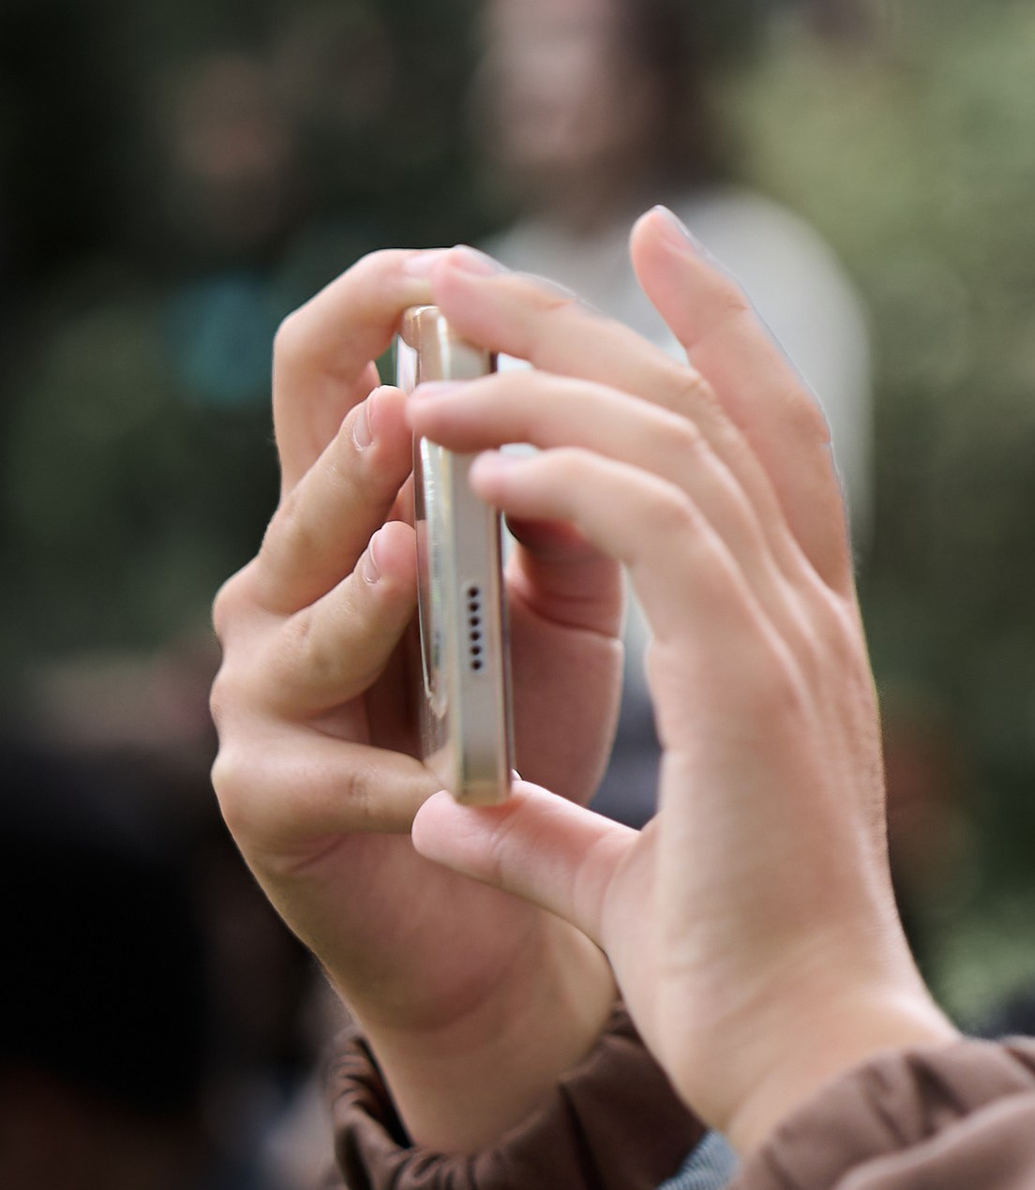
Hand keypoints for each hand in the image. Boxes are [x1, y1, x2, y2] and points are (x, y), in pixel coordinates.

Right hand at [211, 248, 625, 1144]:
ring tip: (409, 556)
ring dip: (364, 579)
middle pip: (304, 460)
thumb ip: (573, 499)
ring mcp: (264, 686)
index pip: (338, 368)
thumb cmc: (520, 739)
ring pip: (302, 603)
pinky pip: (324, 771)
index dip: (383, 306)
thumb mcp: (567, 601)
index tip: (457, 263)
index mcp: (363, 512)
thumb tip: (614, 381)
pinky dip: (394, 773)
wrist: (504, 926)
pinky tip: (439, 782)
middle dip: (364, 421)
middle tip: (415, 392)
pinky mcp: (265, 799)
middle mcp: (290, 579)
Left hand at [400, 213, 950, 1151]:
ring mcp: (791, 646)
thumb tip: (451, 810)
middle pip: (710, 412)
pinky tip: (488, 459)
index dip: (718, 330)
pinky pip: (663, 532)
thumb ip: (544, 835)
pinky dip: (577, 477)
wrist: (815, 1064)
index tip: (651, 239)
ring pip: (678, 447)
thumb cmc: (744, 993)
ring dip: (546, 382)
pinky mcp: (753, 688)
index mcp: (797, 648)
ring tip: (435, 351)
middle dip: (587, 321)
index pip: (770, 443)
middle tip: (471, 272)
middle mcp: (809, 622)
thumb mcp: (620, 885)